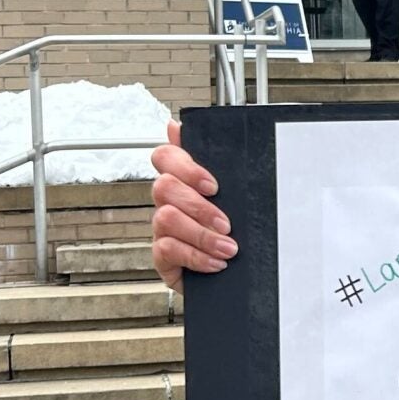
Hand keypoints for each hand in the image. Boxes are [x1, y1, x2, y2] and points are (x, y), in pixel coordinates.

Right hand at [150, 122, 234, 290]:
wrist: (236, 274)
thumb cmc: (234, 229)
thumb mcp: (235, 196)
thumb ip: (218, 163)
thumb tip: (182, 125)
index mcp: (184, 181)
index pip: (166, 156)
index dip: (185, 166)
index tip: (213, 185)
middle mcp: (168, 201)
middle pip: (163, 186)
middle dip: (199, 206)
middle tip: (227, 223)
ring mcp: (162, 228)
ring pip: (165, 217)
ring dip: (201, 234)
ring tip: (229, 248)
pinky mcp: (162, 256)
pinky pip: (167, 249)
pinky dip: (196, 256)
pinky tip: (216, 262)